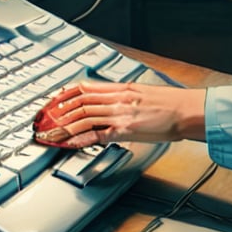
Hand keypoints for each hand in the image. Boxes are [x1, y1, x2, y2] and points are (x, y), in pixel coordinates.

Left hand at [32, 79, 205, 147]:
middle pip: (79, 102)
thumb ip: (126, 97)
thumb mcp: (144, 93)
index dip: (65, 94)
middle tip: (44, 120)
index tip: (53, 100)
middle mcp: (118, 99)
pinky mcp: (125, 130)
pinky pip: (97, 134)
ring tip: (50, 134)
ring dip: (63, 126)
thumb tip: (113, 101)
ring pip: (83, 117)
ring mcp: (120, 114)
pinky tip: (70, 143)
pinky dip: (81, 138)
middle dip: (58, 112)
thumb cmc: (171, 104)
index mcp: (122, 88)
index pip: (86, 87)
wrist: (187, 111)